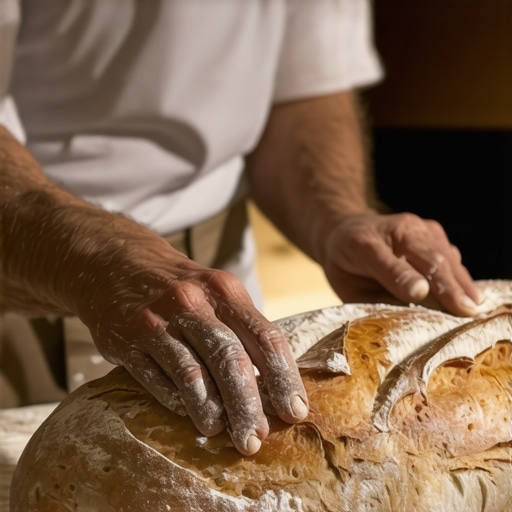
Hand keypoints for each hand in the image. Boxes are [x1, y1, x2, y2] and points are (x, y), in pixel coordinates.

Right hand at [72, 220, 308, 455]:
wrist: (117, 262)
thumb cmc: (179, 286)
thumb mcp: (215, 293)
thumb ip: (242, 330)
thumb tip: (272, 383)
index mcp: (224, 291)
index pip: (266, 338)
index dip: (284, 378)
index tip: (295, 411)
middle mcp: (193, 302)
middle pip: (231, 360)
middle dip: (248, 406)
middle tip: (256, 438)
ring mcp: (158, 321)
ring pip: (193, 375)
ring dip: (212, 411)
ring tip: (223, 432)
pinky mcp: (127, 340)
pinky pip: (157, 380)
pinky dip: (178, 403)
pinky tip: (190, 416)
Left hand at [322, 212, 481, 315]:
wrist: (346, 232)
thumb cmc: (347, 261)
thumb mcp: (348, 275)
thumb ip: (384, 280)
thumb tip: (419, 292)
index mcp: (374, 238)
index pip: (396, 261)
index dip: (415, 280)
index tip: (435, 298)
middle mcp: (404, 228)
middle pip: (432, 258)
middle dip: (450, 286)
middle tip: (467, 312)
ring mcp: (421, 229)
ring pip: (446, 256)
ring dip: (460, 282)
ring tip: (472, 308)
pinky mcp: (434, 235)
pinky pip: (450, 256)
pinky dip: (458, 275)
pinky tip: (466, 296)